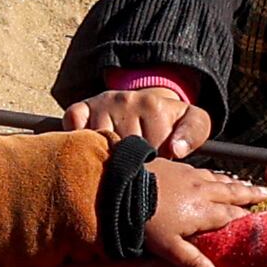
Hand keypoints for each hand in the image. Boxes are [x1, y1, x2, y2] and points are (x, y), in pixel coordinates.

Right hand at [67, 84, 207, 157]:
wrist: (149, 103)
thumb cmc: (171, 123)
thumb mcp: (194, 123)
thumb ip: (194, 134)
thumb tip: (176, 150)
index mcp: (152, 105)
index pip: (147, 149)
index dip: (151, 164)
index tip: (154, 165)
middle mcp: (125, 100)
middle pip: (120, 150)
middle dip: (128, 165)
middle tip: (134, 166)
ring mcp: (101, 103)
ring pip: (96, 142)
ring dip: (103, 156)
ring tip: (116, 161)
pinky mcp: (82, 107)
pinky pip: (72, 123)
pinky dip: (77, 137)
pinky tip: (92, 148)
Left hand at [135, 156, 258, 266]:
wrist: (122, 186)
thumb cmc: (146, 220)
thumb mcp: (169, 247)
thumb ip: (192, 261)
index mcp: (205, 212)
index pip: (232, 215)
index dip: (246, 217)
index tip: (259, 216)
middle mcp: (203, 191)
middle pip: (232, 192)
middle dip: (248, 193)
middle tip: (263, 193)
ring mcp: (190, 176)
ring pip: (218, 179)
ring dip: (232, 182)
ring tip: (242, 182)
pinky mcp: (177, 166)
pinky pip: (203, 171)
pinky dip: (213, 174)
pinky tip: (209, 175)